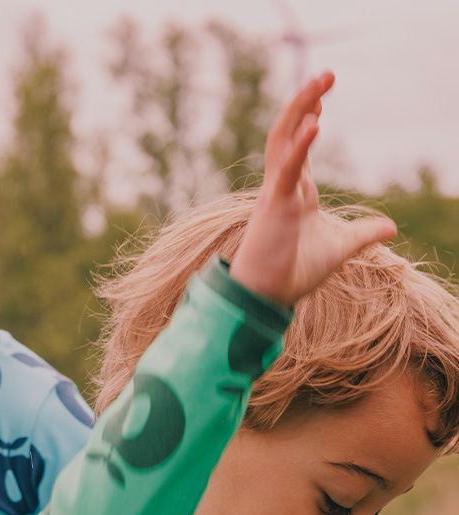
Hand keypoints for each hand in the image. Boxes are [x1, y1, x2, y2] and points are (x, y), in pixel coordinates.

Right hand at [230, 72, 395, 306]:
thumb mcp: (340, 248)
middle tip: (327, 74)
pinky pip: (287, 168)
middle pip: (289, 132)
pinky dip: (301, 145)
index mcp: (295, 193)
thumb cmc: (294, 272)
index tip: (321, 102)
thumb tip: (390, 228)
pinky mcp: (275, 204)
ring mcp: (277, 193)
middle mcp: (283, 186)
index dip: (308, 122)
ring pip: (283, 139)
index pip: (299, 148)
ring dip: (300, 108)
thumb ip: (363, 234)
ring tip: (319, 82)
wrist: (268, 296)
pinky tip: (316, 120)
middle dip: (306, 102)